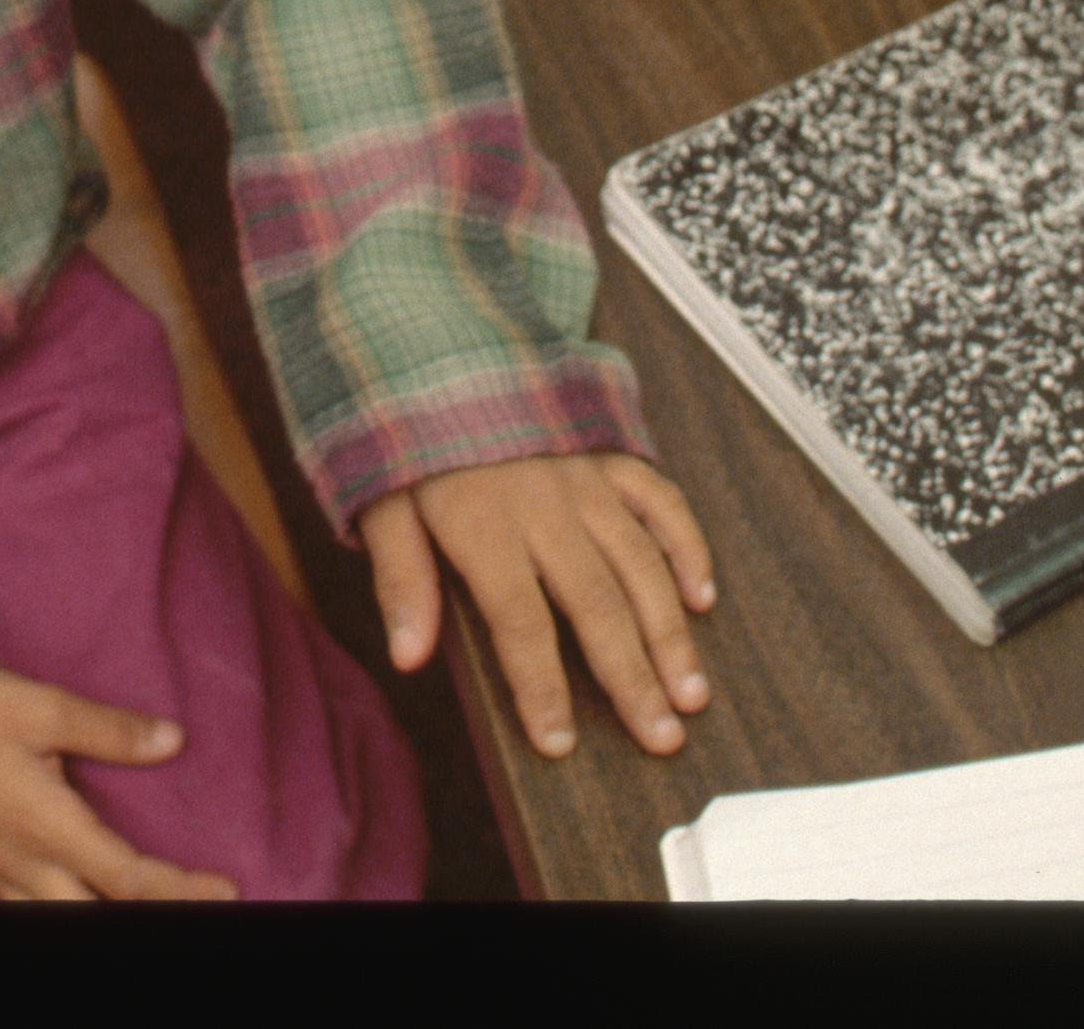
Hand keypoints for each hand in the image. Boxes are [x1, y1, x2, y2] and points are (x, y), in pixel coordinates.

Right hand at [0, 671, 239, 900]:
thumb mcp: (45, 708)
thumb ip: (111, 731)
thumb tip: (172, 740)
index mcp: (50, 828)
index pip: (130, 880)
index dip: (183, 891)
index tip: (227, 892)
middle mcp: (26, 864)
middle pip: (100, 917)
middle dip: (150, 915)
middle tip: (195, 905)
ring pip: (62, 920)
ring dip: (107, 915)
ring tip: (146, 902)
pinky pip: (30, 908)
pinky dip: (68, 909)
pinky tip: (81, 896)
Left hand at [358, 453, 715, 760]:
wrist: (439, 341)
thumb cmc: (407, 434)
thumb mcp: (381, 501)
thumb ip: (402, 579)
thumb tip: (408, 658)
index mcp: (483, 522)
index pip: (520, 621)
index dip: (541, 686)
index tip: (559, 744)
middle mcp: (544, 504)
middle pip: (596, 602)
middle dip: (632, 676)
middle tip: (663, 737)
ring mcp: (584, 477)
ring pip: (640, 562)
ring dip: (670, 630)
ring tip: (690, 691)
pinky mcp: (608, 453)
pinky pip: (659, 501)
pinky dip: (686, 546)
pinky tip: (702, 598)